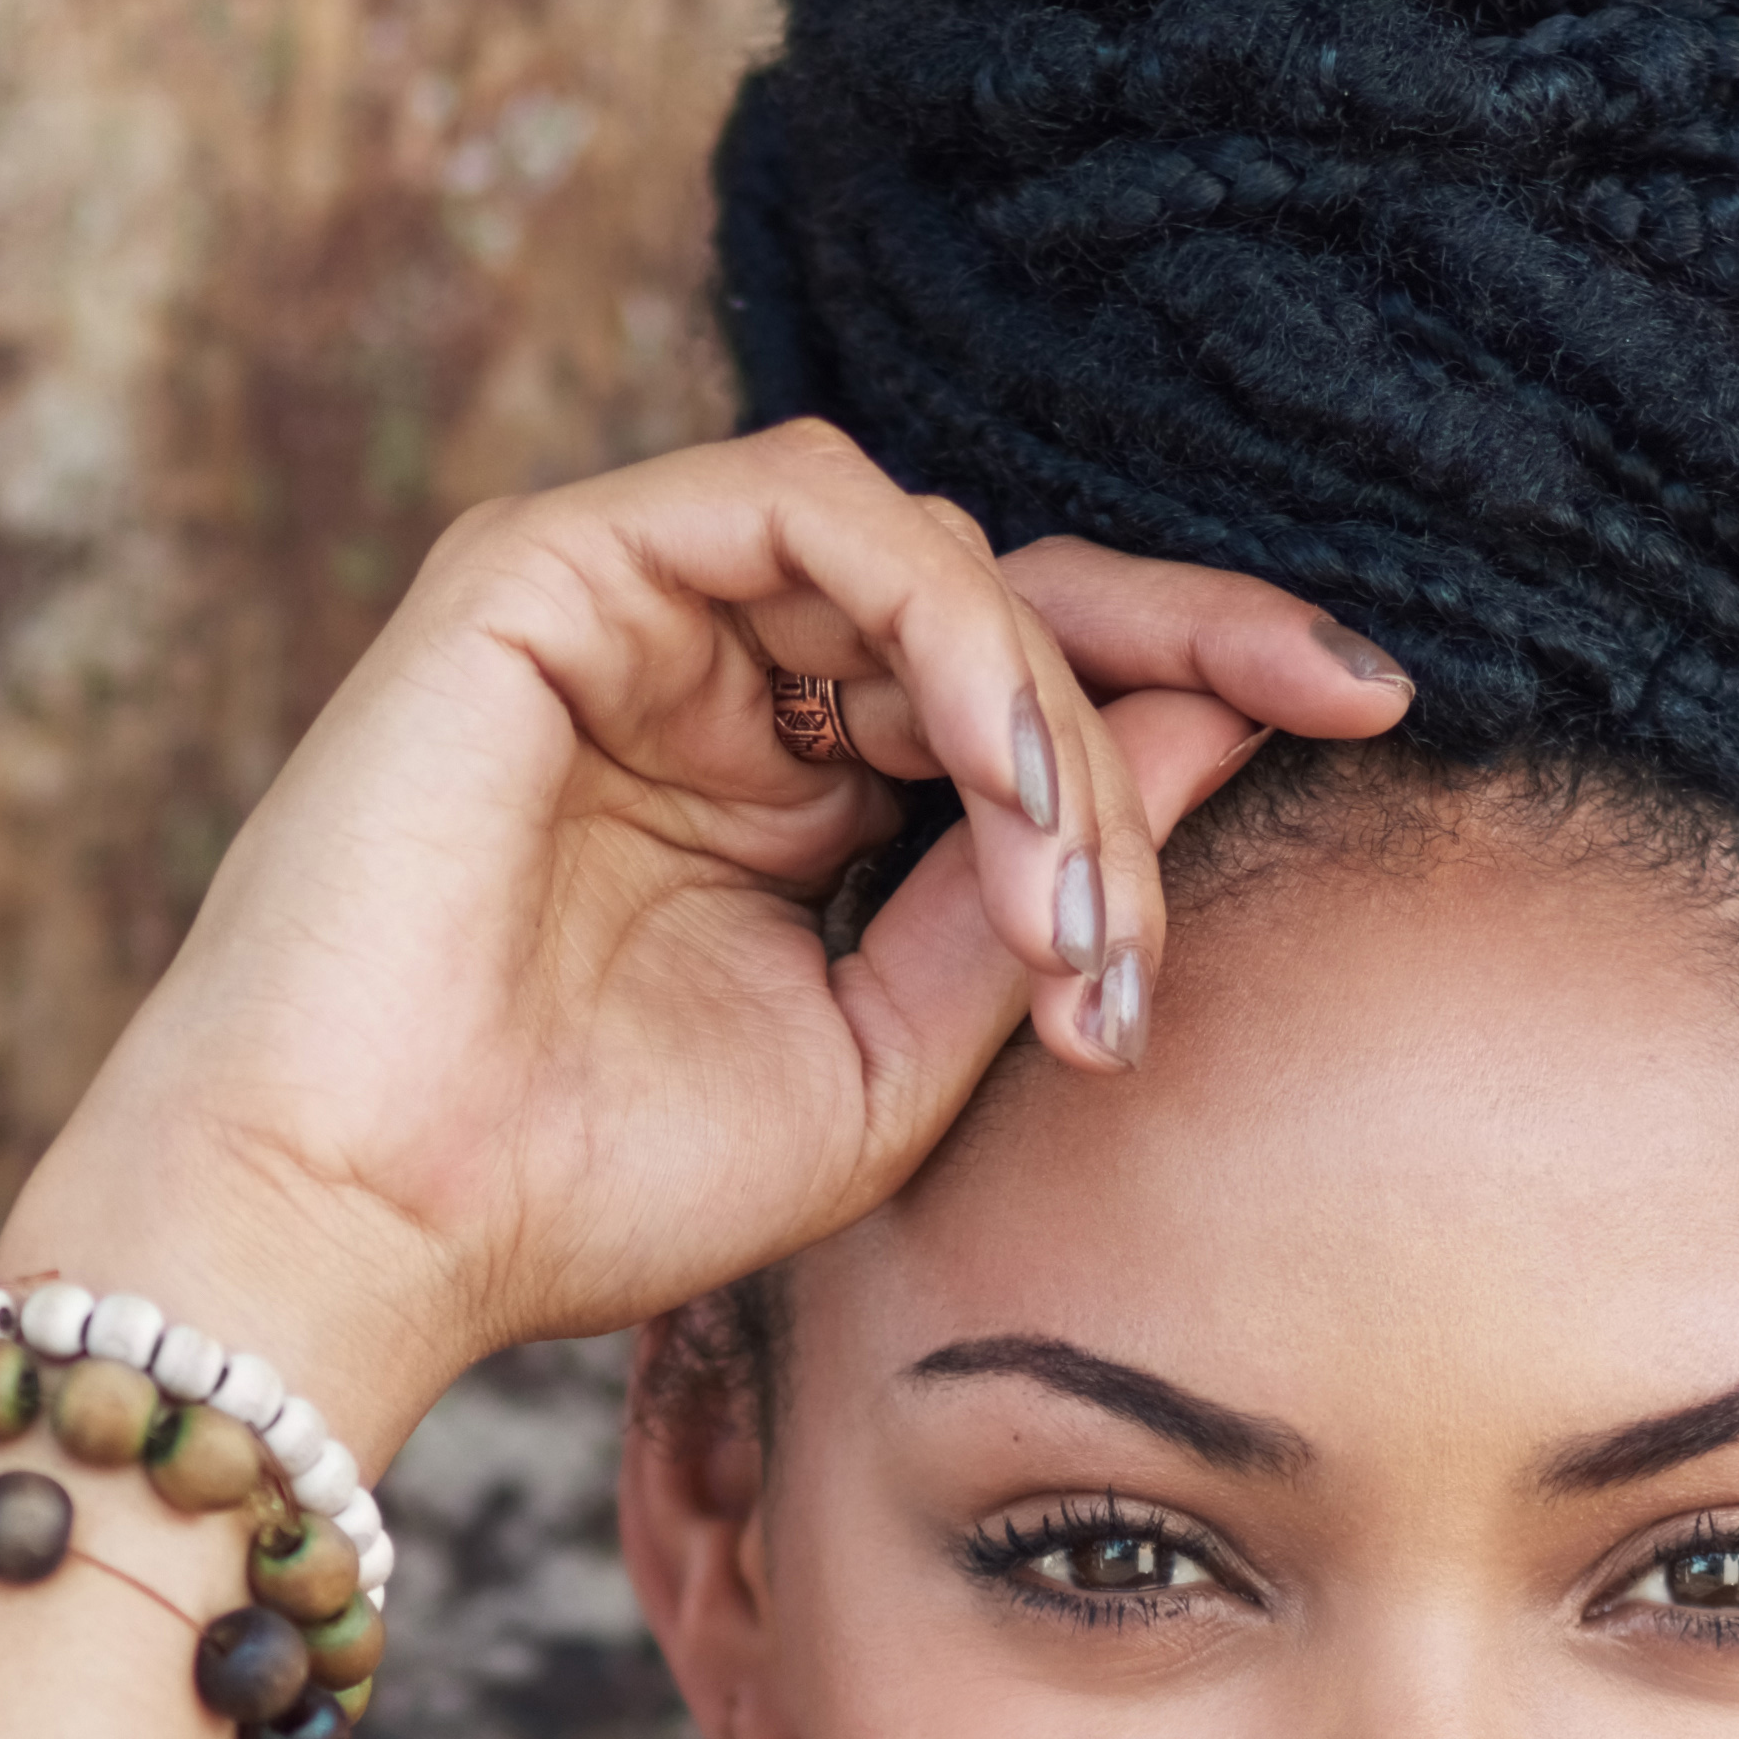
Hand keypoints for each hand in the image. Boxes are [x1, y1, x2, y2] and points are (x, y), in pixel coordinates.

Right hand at [0, 422, 1415, 1439]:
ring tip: (1085, 905)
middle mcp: (717, 674)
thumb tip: (1225, 731)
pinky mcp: (551, 566)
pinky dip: (947, 627)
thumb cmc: (593, 1182)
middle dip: (1191, 639)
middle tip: (1335, 706)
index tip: (1373, 717)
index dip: (1200, 678)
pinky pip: (810, 508)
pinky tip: (1006, 775)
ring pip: (936, 554)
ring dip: (1057, 707)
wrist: (365, 1230)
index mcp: (787, 784)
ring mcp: (630, 608)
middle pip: (1008, 589)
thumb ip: (1041, 894)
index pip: (1023, 679)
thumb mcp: (893, 1059)